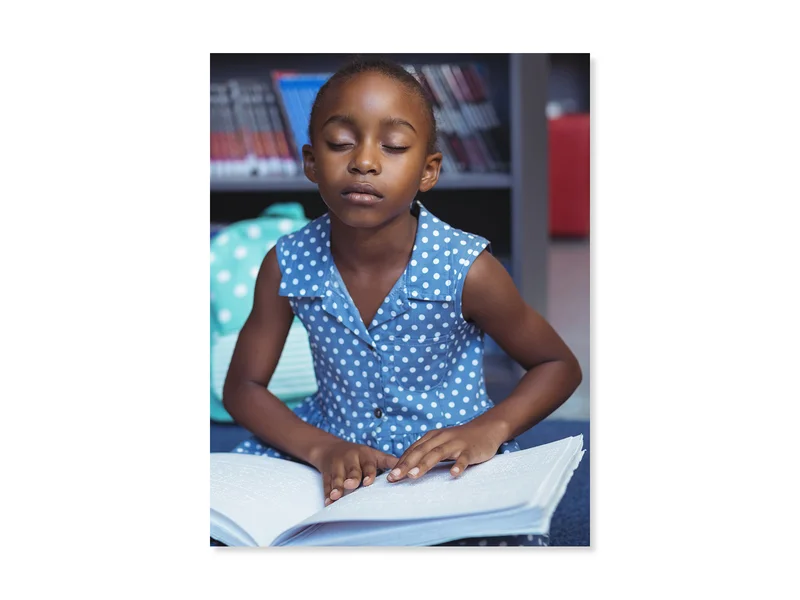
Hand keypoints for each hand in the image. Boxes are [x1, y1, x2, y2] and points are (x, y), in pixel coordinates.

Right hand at [308, 440, 397, 504]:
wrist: (330, 448)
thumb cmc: (359, 455)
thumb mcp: (374, 455)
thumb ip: (389, 462)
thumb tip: (410, 467)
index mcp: (364, 455)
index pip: (368, 464)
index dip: (369, 473)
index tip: (369, 482)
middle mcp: (350, 459)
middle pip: (352, 470)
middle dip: (352, 477)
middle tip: (352, 484)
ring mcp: (337, 466)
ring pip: (337, 477)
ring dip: (337, 487)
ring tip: (336, 496)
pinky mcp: (326, 473)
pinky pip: (326, 484)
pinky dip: (326, 494)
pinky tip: (328, 502)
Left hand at [386, 421, 505, 482]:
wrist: (486, 429)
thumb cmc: (460, 440)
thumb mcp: (441, 443)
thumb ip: (427, 453)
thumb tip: (407, 468)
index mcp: (432, 437)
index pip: (413, 450)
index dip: (400, 462)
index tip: (389, 476)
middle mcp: (441, 438)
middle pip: (421, 451)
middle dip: (406, 465)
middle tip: (394, 478)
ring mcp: (456, 443)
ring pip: (438, 453)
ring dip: (424, 464)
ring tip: (413, 476)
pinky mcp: (470, 450)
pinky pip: (464, 458)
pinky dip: (458, 465)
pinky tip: (453, 474)